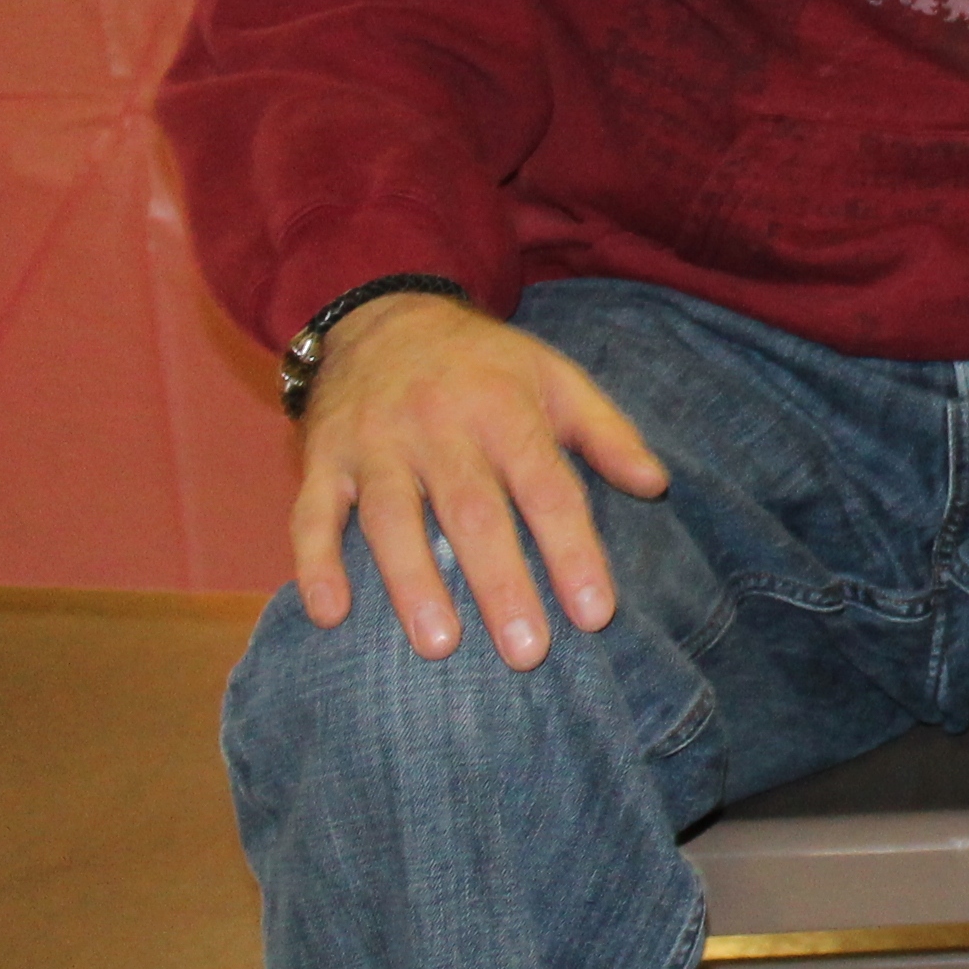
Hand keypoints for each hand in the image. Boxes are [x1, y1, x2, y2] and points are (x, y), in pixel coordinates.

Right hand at [292, 293, 669, 669]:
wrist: (386, 315)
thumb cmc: (486, 364)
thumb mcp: (556, 377)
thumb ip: (607, 432)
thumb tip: (656, 485)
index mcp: (506, 410)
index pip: (547, 487)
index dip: (572, 551)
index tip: (596, 614)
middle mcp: (440, 428)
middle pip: (473, 512)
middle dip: (501, 583)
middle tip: (526, 652)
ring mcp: (376, 445)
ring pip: (392, 518)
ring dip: (413, 583)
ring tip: (440, 645)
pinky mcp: (323, 459)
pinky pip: (312, 514)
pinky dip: (316, 564)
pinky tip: (329, 615)